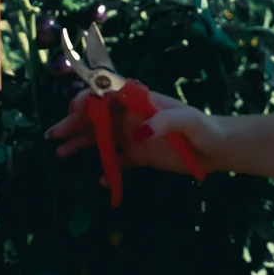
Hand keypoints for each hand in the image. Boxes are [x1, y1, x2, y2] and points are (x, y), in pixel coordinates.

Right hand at [45, 87, 228, 175]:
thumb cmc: (205, 129)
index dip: (87, 100)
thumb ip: (164, 122)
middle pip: (96, 117)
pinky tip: (98, 179)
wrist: (220, 150)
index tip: (73, 111)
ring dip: (80, 143)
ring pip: (100, 138)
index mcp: (140, 102)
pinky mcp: (140, 156)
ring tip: (60, 153)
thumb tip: (137, 134)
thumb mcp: (188, 121)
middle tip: (53, 136)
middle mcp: (132, 117)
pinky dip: (106, 169)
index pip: (106, 95)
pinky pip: (117, 161)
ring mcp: (134, 136)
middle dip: (73, 124)